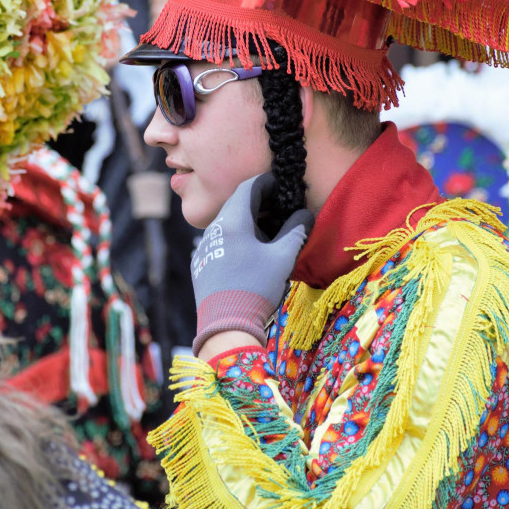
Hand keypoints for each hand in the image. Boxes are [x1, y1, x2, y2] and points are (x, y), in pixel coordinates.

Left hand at [191, 173, 314, 356]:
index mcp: (232, 221)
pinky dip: (237, 236)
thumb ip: (296, 231)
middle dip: (259, 202)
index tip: (281, 183)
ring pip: (228, 223)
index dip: (267, 182)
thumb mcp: (282, 258)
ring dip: (248, 221)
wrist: (225, 326)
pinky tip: (251, 251)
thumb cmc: (256, 288)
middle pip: (236, 204)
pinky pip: (221, 240)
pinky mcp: (202, 263)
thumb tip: (306, 214)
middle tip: (280, 206)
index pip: (248, 187)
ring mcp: (205, 246)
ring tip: (269, 231)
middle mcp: (214, 229)